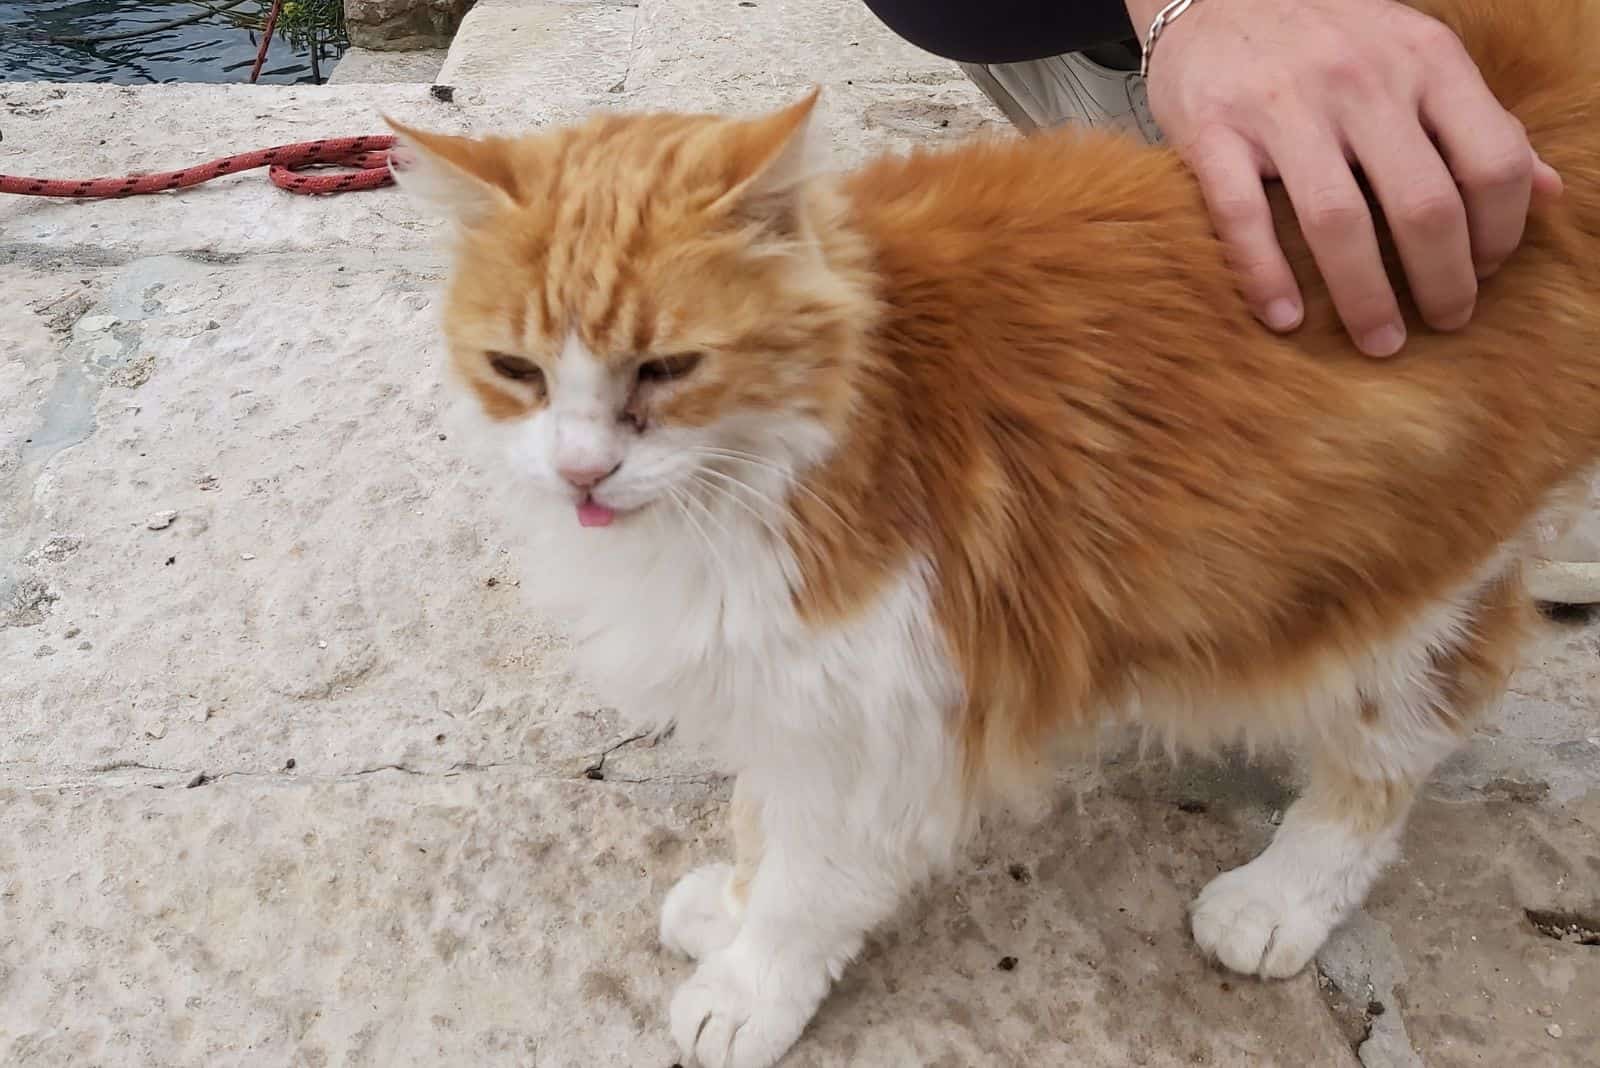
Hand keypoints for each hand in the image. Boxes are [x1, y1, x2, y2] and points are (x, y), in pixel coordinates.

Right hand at [1129, 0, 1562, 355]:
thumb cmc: (1326, 36)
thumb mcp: (1415, 58)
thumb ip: (1477, 122)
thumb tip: (1548, 192)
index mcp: (1425, 61)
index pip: (1492, 161)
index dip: (1501, 232)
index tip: (1485, 271)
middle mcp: (1360, 80)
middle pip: (1423, 204)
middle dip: (1443, 281)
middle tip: (1444, 323)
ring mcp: (1282, 106)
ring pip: (1338, 221)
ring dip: (1365, 297)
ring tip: (1380, 341)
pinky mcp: (1213, 130)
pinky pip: (1243, 218)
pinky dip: (1266, 276)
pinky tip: (1285, 319)